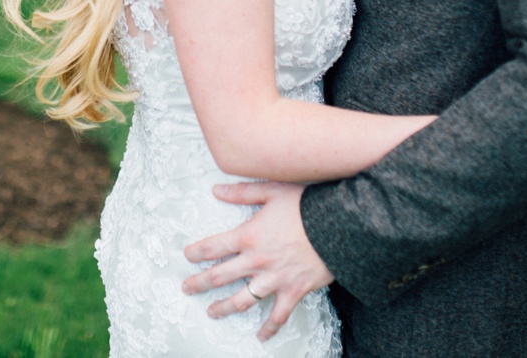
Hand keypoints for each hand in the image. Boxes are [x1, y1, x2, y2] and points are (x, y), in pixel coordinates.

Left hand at [181, 181, 334, 340]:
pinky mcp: (293, 291)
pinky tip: (260, 337)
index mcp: (248, 236)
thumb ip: (242, 192)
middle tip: (186, 288)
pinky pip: (278, 315)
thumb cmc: (307, 205)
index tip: (187, 256)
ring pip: (242, 300)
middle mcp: (256, 261)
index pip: (212, 247)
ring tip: (211, 312)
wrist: (340, 225)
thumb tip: (216, 190)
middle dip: (198, 283)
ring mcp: (274, 279)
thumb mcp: (273, 191)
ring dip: (223, 308)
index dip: (195, 252)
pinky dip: (269, 329)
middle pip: (219, 277)